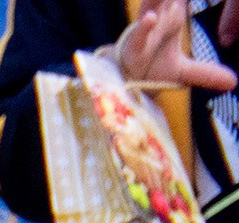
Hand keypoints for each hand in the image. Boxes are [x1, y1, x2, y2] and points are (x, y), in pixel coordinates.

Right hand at [120, 0, 236, 88]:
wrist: (123, 85)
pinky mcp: (134, 46)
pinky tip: (150, 20)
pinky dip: (143, 27)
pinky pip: (138, 34)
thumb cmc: (149, 69)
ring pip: (152, 6)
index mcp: (171, 14)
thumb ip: (206, 73)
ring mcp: (146, 30)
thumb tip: (233, 82)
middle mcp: (158, 17)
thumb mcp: (182, 71)